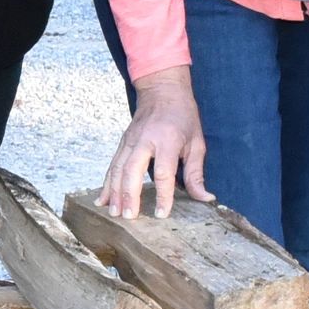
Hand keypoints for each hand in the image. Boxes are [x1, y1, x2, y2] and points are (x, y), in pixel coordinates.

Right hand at [101, 66, 210, 217]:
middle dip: (129, 196)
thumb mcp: (197, 143)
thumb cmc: (183, 116)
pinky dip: (106, 183)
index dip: (162, 195)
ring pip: (118, 169)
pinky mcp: (122, 142)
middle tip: (129, 217)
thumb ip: (196, 173)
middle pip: (132, 171)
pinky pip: (112, 165)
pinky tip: (102, 199)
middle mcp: (145, 140)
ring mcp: (130, 141)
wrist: (162, 90)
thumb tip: (205, 198)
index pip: (163, 172)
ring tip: (114, 213)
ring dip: (115, 192)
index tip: (161, 213)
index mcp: (167, 140)